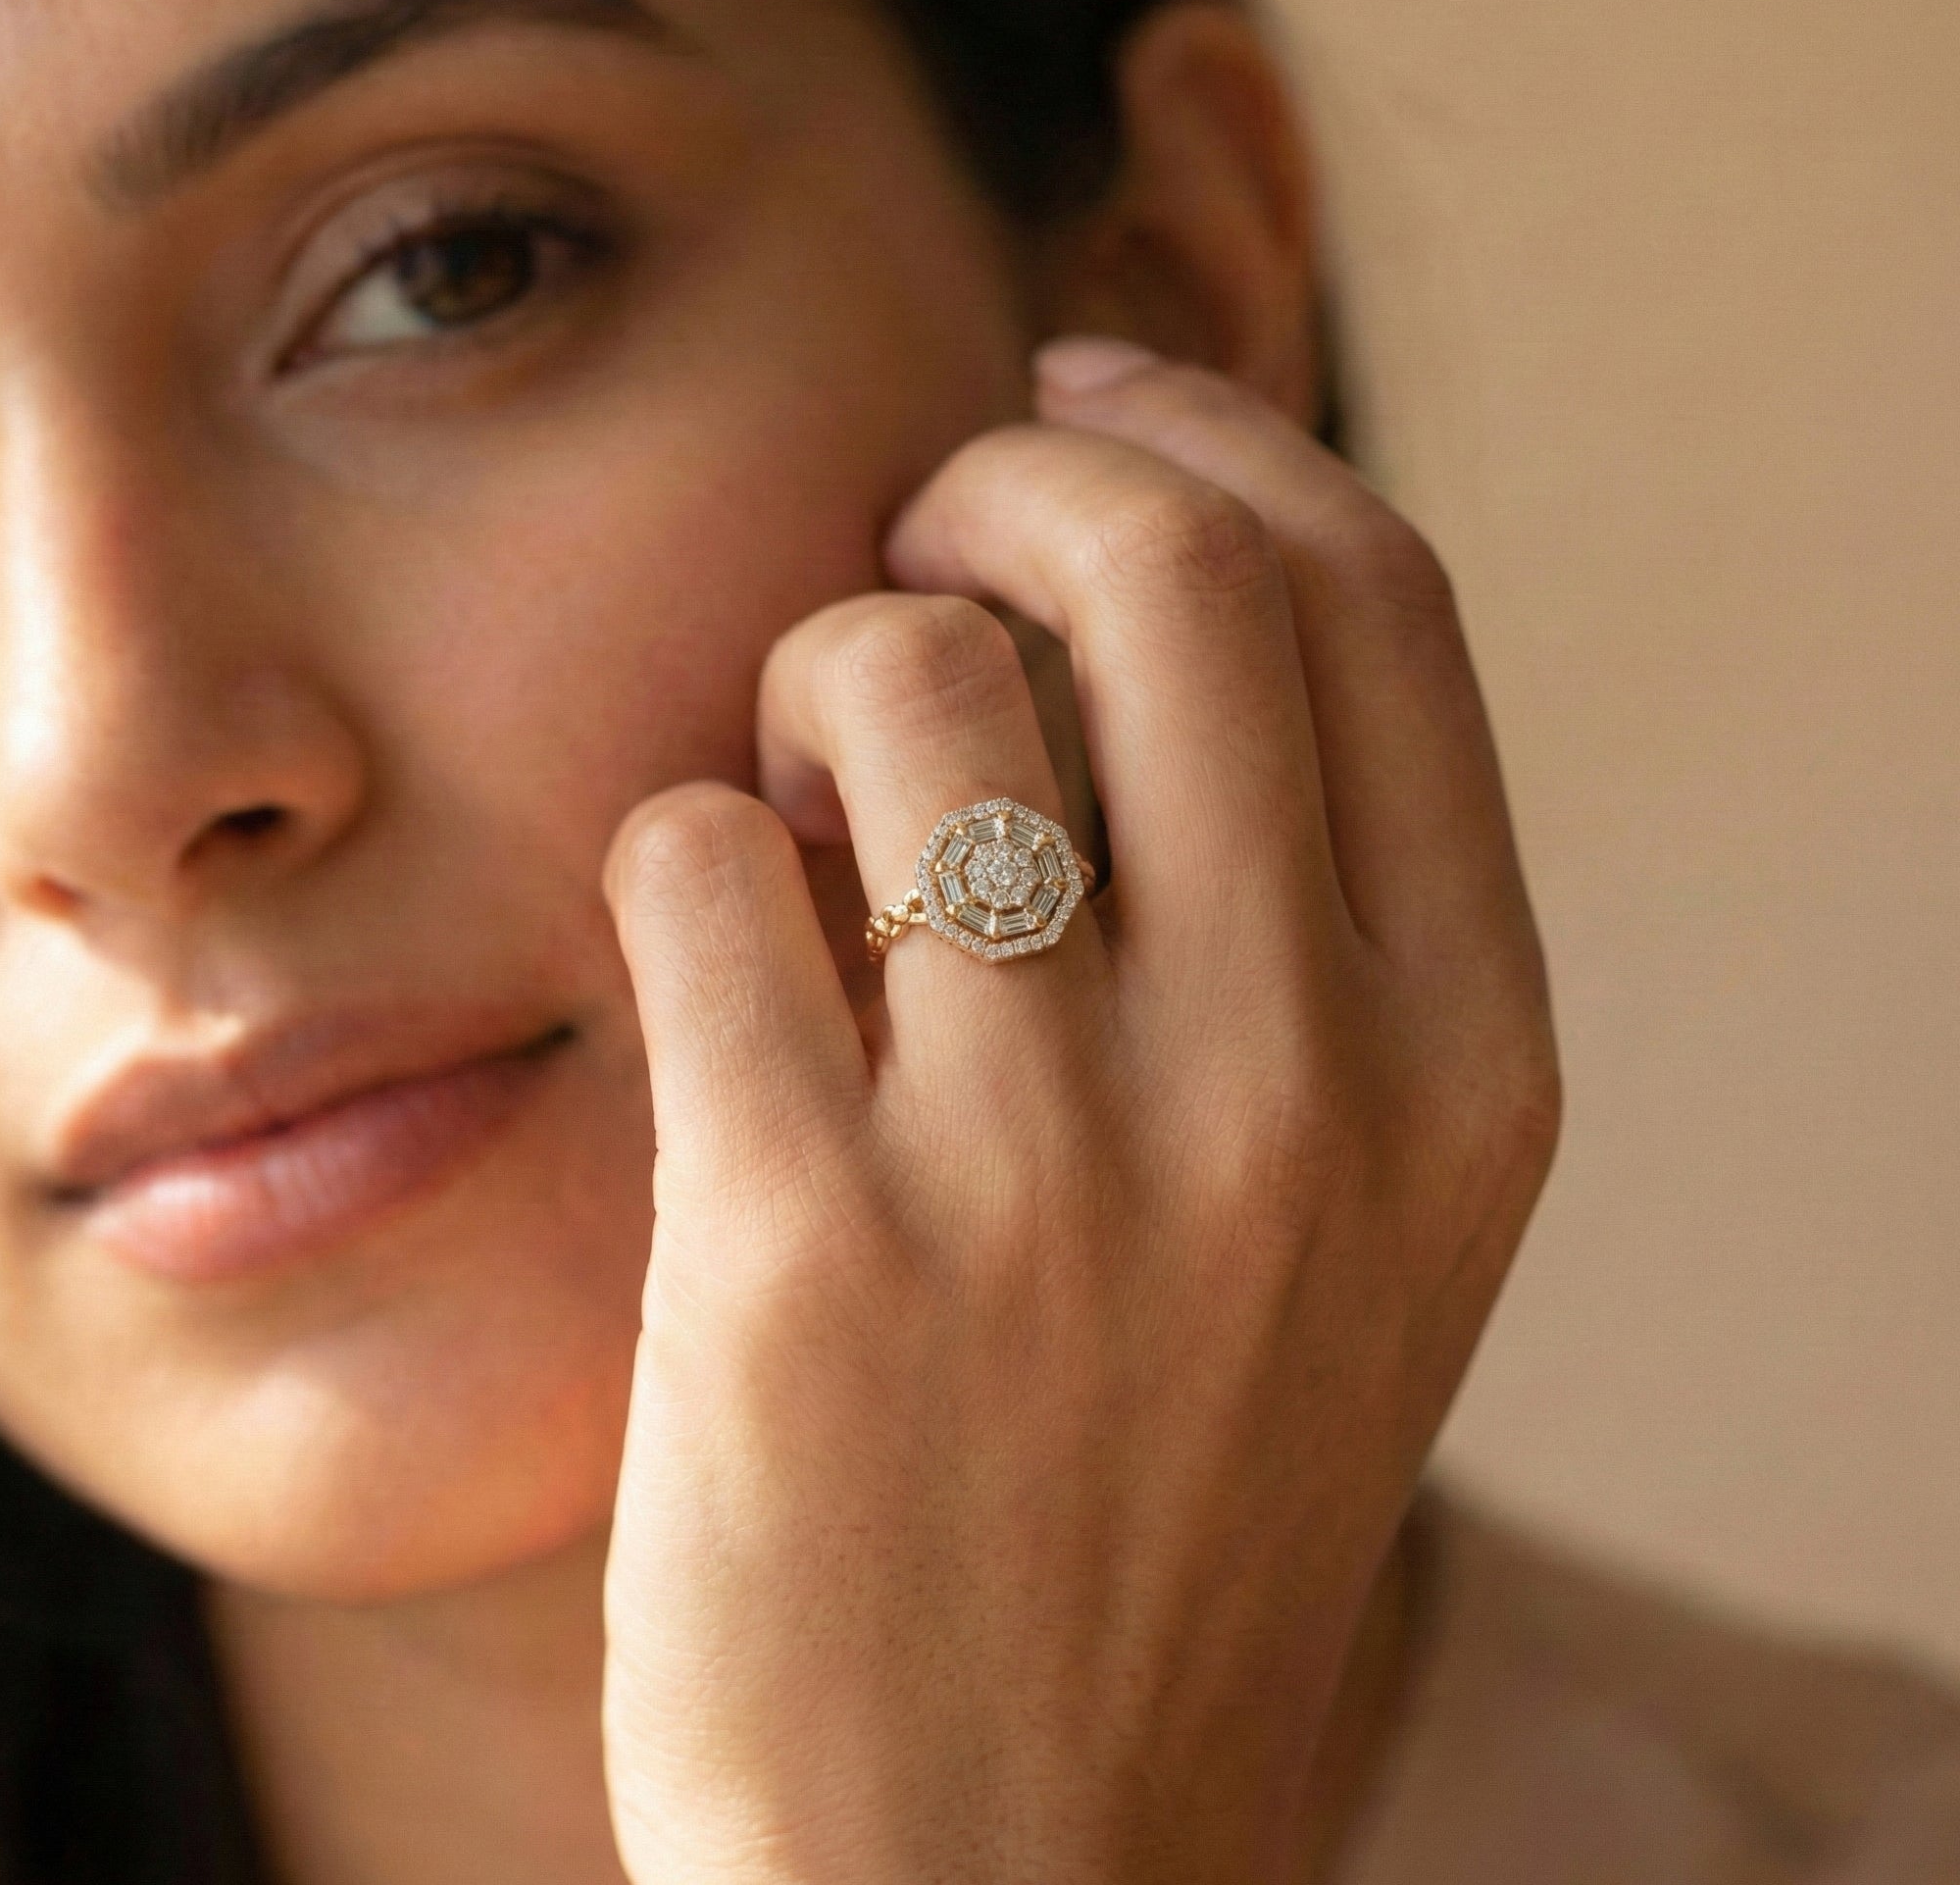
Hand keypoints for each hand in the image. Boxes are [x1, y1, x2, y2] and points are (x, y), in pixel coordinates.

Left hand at [599, 342, 1560, 1884]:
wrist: (1006, 1867)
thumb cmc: (1157, 1503)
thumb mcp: (1345, 1220)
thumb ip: (1303, 919)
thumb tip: (1131, 593)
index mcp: (1467, 1060)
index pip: (1372, 593)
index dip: (1206, 440)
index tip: (1071, 408)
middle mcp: (1299, 1085)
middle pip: (1157, 566)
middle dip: (999, 478)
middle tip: (912, 537)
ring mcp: (1055, 1166)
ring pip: (898, 677)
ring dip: (816, 676)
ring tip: (806, 801)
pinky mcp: (808, 1246)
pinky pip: (695, 856)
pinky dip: (678, 855)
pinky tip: (712, 962)